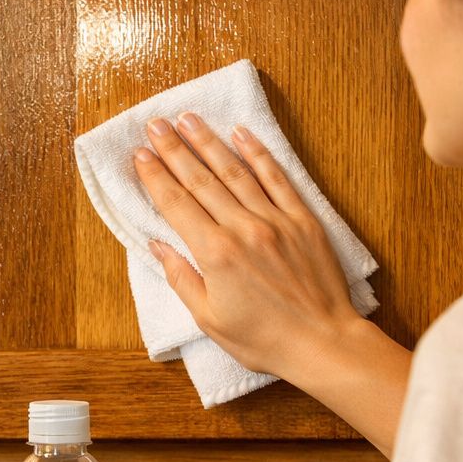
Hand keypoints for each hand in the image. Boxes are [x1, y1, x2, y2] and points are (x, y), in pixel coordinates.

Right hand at [133, 113, 363, 377]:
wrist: (322, 343)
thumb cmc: (264, 340)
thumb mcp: (210, 319)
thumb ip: (182, 279)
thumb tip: (158, 246)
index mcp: (215, 254)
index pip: (177, 205)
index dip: (156, 178)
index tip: (140, 155)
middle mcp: (243, 229)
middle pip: (201, 180)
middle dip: (175, 150)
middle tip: (155, 125)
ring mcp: (275, 220)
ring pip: (236, 172)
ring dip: (209, 142)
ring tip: (189, 119)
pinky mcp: (303, 219)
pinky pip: (277, 178)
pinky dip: (258, 153)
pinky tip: (241, 133)